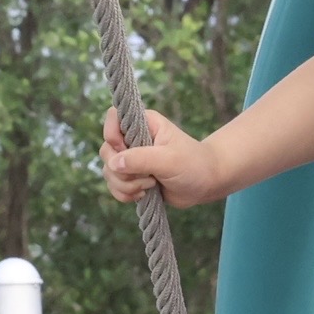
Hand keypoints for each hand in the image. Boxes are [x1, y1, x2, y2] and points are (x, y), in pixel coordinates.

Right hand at [100, 105, 223, 207]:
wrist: (206, 184)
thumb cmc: (193, 165)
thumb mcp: (169, 160)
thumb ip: (141, 159)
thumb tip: (114, 163)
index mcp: (143, 123)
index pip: (113, 118)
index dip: (113, 136)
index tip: (127, 151)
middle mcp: (133, 139)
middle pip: (107, 151)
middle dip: (123, 171)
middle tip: (148, 177)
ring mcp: (131, 159)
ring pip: (109, 172)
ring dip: (126, 185)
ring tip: (150, 186)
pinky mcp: (132, 177)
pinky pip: (114, 186)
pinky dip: (125, 194)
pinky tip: (143, 195)